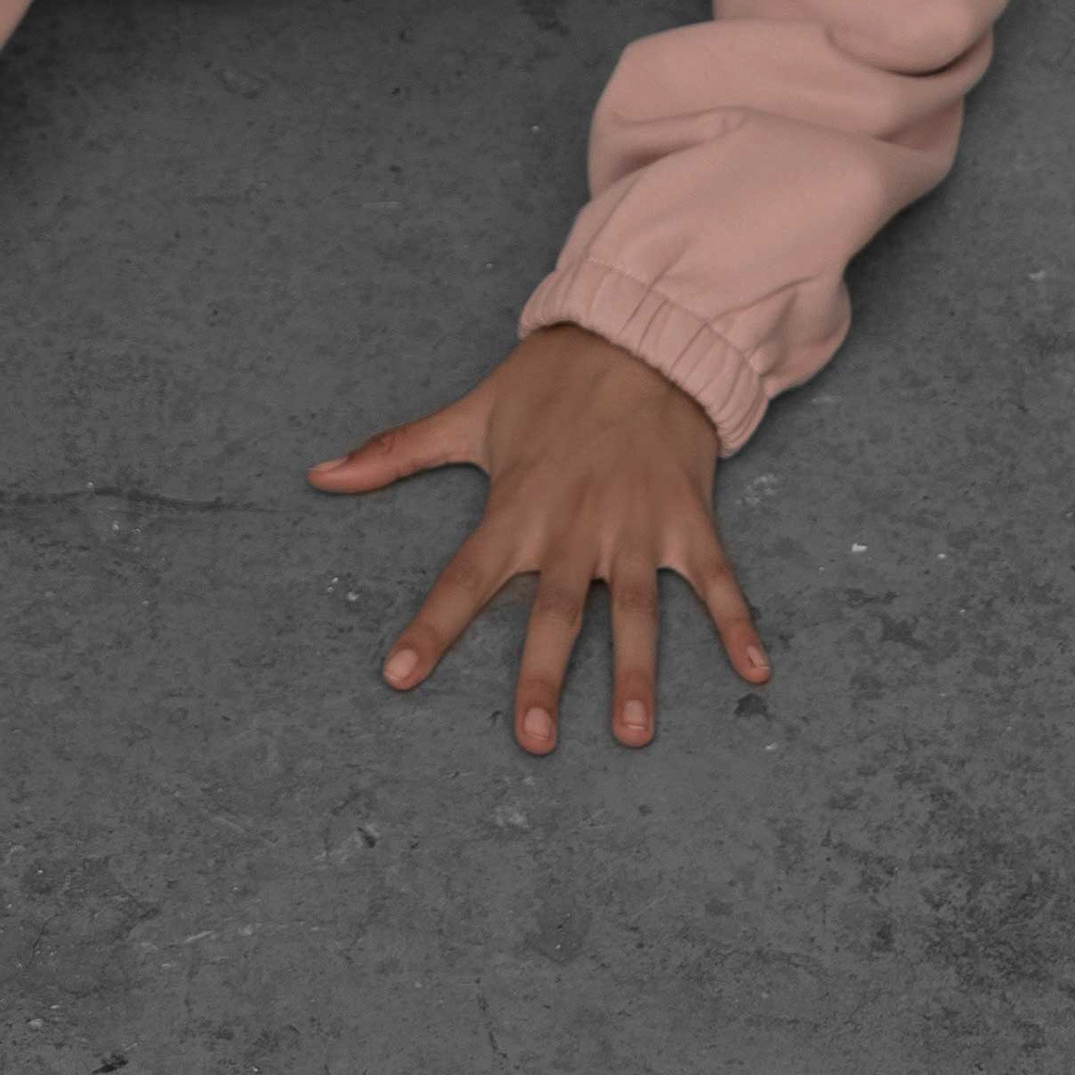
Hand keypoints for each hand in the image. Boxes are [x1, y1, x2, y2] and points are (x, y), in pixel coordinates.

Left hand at [305, 320, 772, 751]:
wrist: (638, 334)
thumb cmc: (548, 382)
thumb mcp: (471, 416)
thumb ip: (397, 452)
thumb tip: (320, 475)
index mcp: (517, 506)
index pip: (463, 577)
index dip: (431, 626)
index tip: (400, 675)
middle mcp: (575, 524)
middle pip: (555, 612)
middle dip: (544, 676)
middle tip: (534, 740)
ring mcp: (637, 525)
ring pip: (635, 609)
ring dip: (637, 671)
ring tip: (634, 733)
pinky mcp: (689, 517)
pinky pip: (717, 579)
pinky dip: (737, 623)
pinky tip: (754, 670)